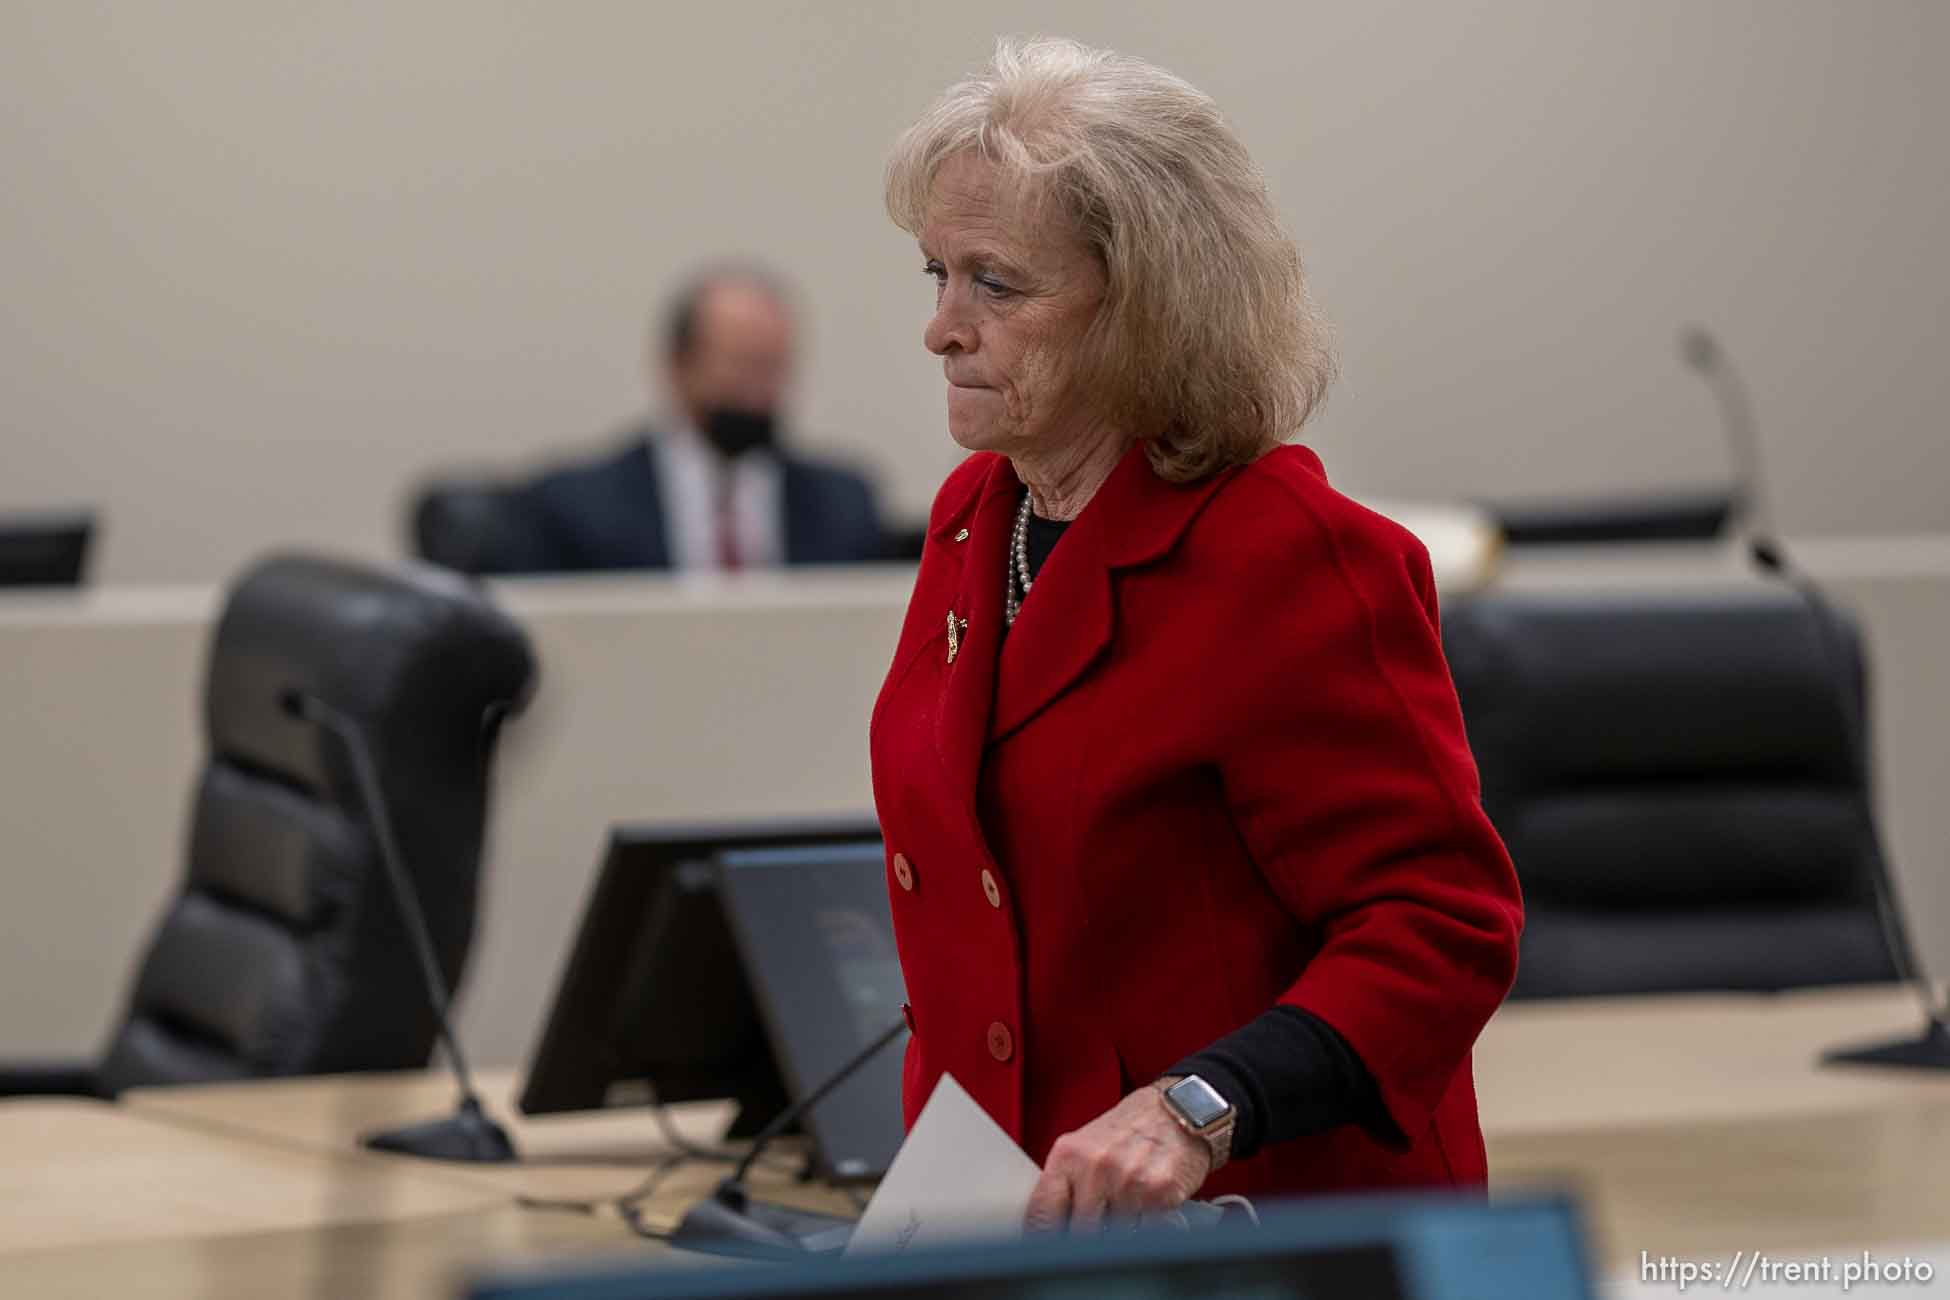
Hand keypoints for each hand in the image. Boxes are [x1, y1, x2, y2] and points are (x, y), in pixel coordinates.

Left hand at [1023, 1085, 1210, 1231]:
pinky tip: (1147, 1213)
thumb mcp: (1085, 1146)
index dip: (1041, 1236)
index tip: (1044, 1247)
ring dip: (1118, 1235)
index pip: (1041, 1212)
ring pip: (1113, 1238)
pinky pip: (1146, 1234)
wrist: (1177, 1110)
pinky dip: (1146, 1232)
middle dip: (1085, 1238)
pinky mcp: (1161, 1195)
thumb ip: (1065, 1183)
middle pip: (1077, 1233)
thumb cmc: (1129, 1129)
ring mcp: (1129, 1182)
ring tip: (1125, 1211)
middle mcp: (1096, 1167)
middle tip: (1095, 1229)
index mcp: (1069, 1155)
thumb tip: (1045, 1226)